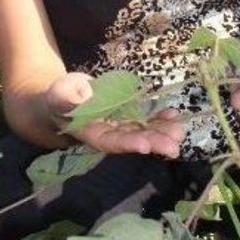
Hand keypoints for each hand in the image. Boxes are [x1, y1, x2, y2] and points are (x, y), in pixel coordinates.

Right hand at [46, 71, 185, 158]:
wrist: (69, 96)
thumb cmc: (61, 96)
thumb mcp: (60, 93)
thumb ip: (66, 96)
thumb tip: (82, 95)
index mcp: (92, 133)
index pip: (110, 142)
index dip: (127, 143)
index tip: (145, 145)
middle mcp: (110, 134)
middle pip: (133, 141)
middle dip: (154, 143)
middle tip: (174, 146)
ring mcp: (122, 125)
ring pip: (144, 132)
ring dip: (163, 133)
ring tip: (180, 131)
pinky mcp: (130, 115)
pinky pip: (148, 119)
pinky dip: (162, 118)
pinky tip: (175, 116)